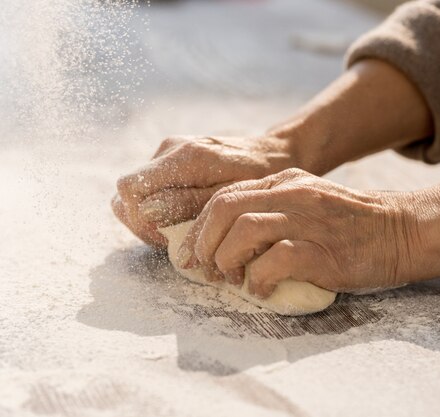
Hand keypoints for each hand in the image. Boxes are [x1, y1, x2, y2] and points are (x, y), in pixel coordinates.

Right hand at [112, 135, 296, 247]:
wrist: (273, 152)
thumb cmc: (258, 177)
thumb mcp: (230, 197)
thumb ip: (188, 204)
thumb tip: (146, 212)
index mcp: (184, 158)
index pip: (130, 189)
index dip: (139, 220)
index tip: (166, 238)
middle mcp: (170, 149)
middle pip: (126, 193)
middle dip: (142, 223)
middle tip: (173, 240)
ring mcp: (170, 151)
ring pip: (136, 193)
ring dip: (149, 218)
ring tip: (179, 231)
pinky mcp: (174, 158)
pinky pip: (151, 188)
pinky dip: (159, 208)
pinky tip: (183, 219)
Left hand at [176, 168, 428, 296]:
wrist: (401, 231)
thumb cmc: (353, 225)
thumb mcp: (309, 201)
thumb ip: (275, 209)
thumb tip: (231, 238)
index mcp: (284, 181)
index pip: (225, 195)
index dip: (200, 226)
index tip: (192, 251)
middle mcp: (291, 194)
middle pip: (225, 208)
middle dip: (203, 241)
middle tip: (204, 268)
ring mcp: (306, 219)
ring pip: (242, 230)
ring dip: (226, 259)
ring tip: (232, 279)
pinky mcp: (320, 249)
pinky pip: (274, 261)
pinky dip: (259, 279)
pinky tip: (262, 290)